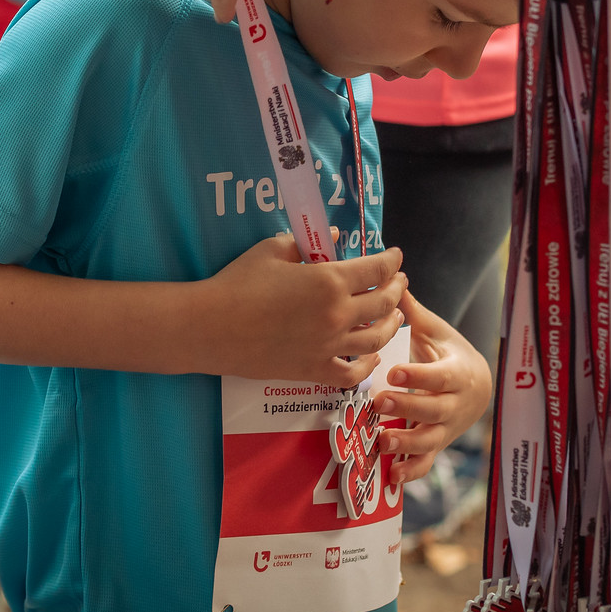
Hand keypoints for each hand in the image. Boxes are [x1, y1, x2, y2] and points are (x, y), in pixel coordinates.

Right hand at [194, 236, 407, 386]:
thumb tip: (333, 237)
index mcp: (329, 281)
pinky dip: (368, 366)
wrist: (211, 327)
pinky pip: (353, 374)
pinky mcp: (314, 371)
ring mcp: (328, 347)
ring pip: (377, 339)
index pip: (376, 270)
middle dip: (396, 289)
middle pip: (383, 303)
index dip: (391, 261)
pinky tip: (372, 356)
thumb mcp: (272, 250)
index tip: (396, 257)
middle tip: (399, 282)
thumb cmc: (238, 283)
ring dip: (392, 324)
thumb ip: (306, 244)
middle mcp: (337, 315)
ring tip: (395, 316)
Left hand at [373, 292, 492, 483]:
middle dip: (408, 408)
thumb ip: (415, 313)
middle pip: (434, 410)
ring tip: (382, 440)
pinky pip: (427, 463)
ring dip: (407, 443)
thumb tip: (397, 279)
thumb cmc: (449, 354)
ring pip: (430, 440)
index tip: (393, 371)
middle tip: (379, 402)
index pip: (439, 376)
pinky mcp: (438, 444)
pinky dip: (411, 471)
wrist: (477, 385)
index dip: (418, 376)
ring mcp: (447, 428)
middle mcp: (456, 404)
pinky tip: (392, 476)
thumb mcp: (437, 332)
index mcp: (458, 373)